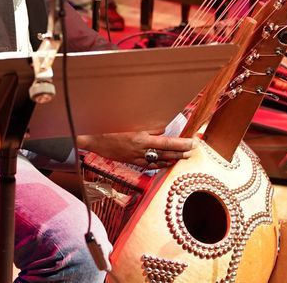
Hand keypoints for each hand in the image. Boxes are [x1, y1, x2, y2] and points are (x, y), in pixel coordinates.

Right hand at [77, 130, 195, 168]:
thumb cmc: (109, 127)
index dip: (182, 143)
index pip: (167, 142)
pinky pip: (150, 164)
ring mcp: (136, 158)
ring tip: (185, 156)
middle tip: (194, 148)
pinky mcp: (132, 162)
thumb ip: (148, 127)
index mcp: (141, 138)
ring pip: (160, 160)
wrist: (93, 139)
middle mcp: (140, 150)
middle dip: (182, 151)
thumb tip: (163, 130)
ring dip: (174, 158)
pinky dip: (161, 163)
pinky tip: (168, 162)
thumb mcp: (129, 122)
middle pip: (167, 153)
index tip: (193, 142)